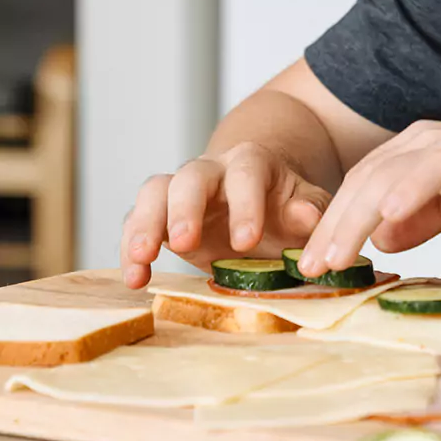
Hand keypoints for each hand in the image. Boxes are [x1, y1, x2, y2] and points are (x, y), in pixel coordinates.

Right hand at [121, 142, 331, 287]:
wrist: (260, 207)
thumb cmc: (283, 207)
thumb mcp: (304, 206)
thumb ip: (309, 210)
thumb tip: (308, 216)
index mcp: (252, 163)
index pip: (246, 173)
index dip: (245, 205)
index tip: (246, 241)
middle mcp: (211, 171)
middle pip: (190, 177)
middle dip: (185, 209)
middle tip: (184, 243)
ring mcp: (181, 192)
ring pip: (154, 193)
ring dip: (144, 225)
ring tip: (143, 258)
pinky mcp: (160, 217)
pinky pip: (136, 223)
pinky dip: (130, 248)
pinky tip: (134, 278)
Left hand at [297, 120, 440, 277]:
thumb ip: (420, 220)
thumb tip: (382, 240)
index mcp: (415, 151)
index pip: (361, 186)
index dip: (333, 223)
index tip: (313, 263)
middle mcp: (424, 140)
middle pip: (364, 181)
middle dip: (332, 226)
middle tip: (311, 268)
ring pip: (387, 177)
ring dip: (356, 217)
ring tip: (335, 255)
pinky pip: (433, 169)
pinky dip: (407, 190)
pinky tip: (387, 216)